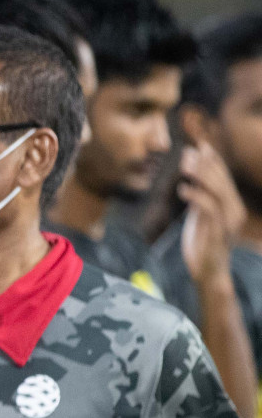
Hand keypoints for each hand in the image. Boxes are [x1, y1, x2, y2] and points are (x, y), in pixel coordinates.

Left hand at [179, 142, 245, 285]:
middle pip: (222, 181)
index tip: (200, 145)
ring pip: (218, 192)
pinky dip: (196, 196)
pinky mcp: (218, 233)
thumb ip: (200, 198)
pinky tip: (182, 189)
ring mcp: (228, 222)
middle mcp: (234, 211)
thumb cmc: (203, 244)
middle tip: (187, 152)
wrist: (208, 272)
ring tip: (183, 165)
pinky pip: (209, 210)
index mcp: (232, 206)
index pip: (224, 178)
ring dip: (200, 176)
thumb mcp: (200, 217)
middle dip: (205, 164)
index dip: (213, 160)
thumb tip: (194, 178)